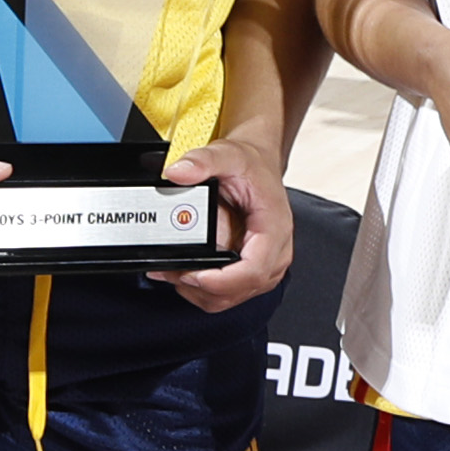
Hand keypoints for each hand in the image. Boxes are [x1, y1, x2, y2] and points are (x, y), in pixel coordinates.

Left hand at [159, 131, 291, 311]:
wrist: (258, 166)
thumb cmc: (250, 166)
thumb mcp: (226, 153)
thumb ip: (201, 161)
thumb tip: (177, 173)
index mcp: (274, 226)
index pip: (256, 269)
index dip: (224, 281)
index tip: (195, 276)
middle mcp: (276, 250)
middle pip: (244, 289)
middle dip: (205, 288)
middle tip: (173, 272)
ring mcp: (266, 263)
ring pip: (235, 297)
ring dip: (201, 292)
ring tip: (174, 273)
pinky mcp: (252, 270)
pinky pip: (230, 293)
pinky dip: (204, 291)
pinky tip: (186, 275)